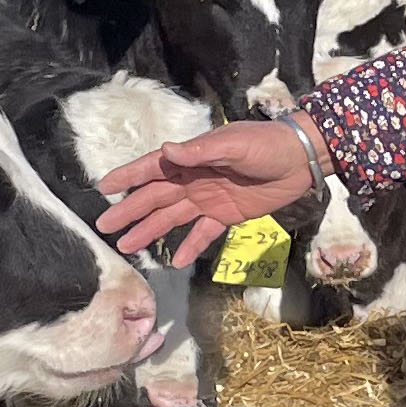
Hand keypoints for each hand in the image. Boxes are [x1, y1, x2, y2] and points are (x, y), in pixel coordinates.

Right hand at [96, 118, 319, 264]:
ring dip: (149, 231)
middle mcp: (193, 179)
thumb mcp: (234, 144)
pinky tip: (174, 262)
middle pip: (154, 197)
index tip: (103, 188)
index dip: (128, 177)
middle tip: (105, 227)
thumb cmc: (266, 144)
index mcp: (191, 159)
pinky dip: (189, 247)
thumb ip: (200, 152)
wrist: (301, 159)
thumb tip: (166, 152)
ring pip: (171, 218)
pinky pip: (202, 233)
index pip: (152, 168)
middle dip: (129, 211)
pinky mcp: (226, 215)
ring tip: (127, 247)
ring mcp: (208, 199)